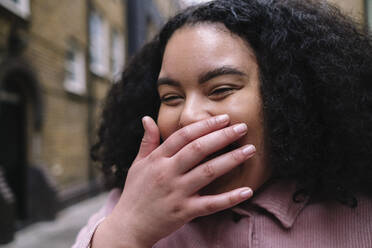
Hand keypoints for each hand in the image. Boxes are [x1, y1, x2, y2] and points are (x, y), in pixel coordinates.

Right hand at [92, 115, 254, 247]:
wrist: (129, 226)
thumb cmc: (135, 193)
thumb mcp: (137, 164)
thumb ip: (147, 141)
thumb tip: (147, 118)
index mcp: (157, 159)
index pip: (183, 136)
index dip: (204, 125)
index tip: (224, 118)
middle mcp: (167, 173)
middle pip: (198, 149)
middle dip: (222, 136)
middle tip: (242, 127)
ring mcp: (177, 192)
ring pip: (208, 172)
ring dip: (231, 159)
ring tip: (250, 150)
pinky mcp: (184, 211)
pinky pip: (210, 204)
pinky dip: (229, 198)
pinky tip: (247, 190)